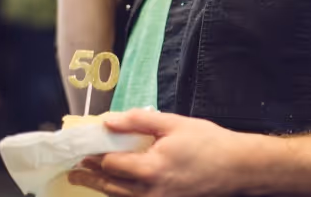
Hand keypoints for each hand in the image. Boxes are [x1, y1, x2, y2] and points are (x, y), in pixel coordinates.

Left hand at [67, 110, 266, 196]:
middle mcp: (150, 191)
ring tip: (84, 181)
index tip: (81, 149)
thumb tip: (109, 120)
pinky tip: (115, 188)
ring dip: (101, 188)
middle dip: (89, 178)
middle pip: (110, 186)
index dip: (94, 156)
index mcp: (150, 168)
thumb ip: (139, 121)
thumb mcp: (174, 124)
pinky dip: (121, 194)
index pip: (111, 164)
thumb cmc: (208, 143)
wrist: (238, 168)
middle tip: (72, 171)